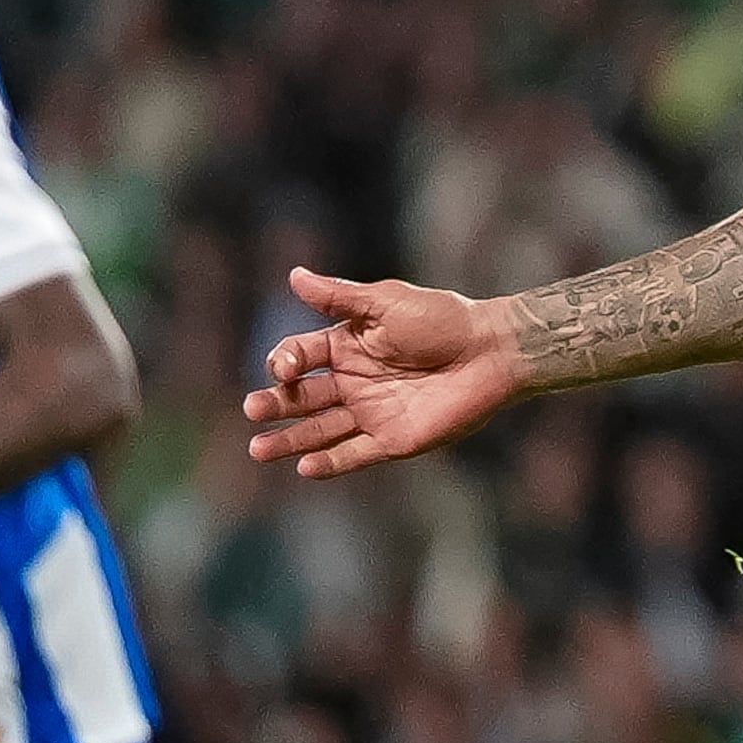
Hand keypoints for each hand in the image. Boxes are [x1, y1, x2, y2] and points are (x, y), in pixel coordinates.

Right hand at [243, 267, 518, 476]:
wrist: (490, 351)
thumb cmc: (442, 319)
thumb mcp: (386, 302)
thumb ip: (339, 296)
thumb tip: (293, 276)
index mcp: (346, 346)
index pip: (300, 355)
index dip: (285, 361)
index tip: (284, 367)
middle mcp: (353, 381)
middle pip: (302, 397)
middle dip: (275, 405)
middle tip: (251, 410)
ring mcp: (371, 412)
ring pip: (320, 430)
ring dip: (289, 439)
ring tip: (257, 449)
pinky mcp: (393, 439)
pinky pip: (354, 454)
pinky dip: (329, 462)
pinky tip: (303, 467)